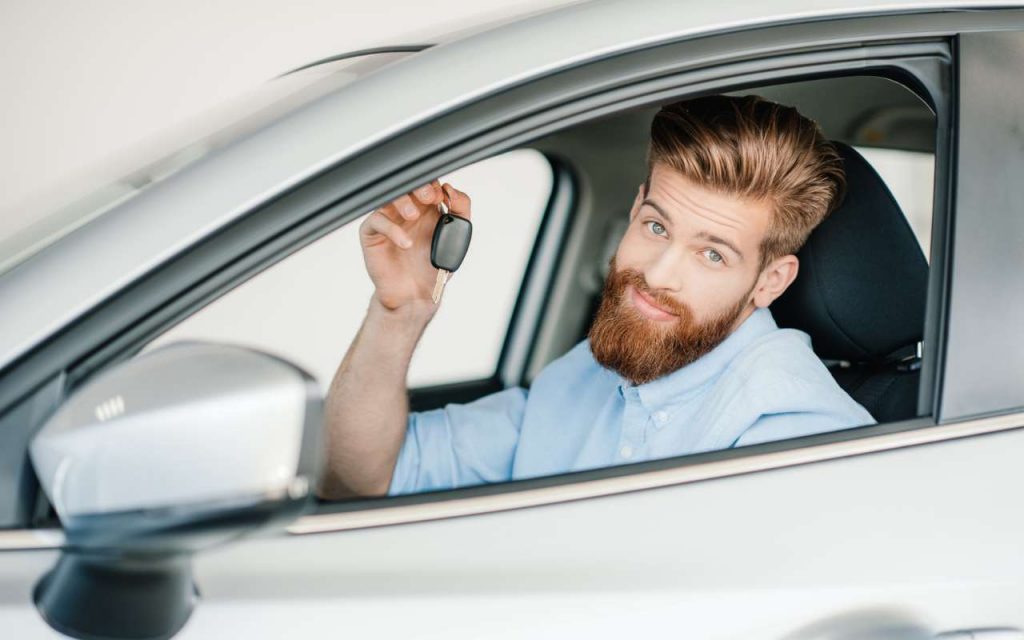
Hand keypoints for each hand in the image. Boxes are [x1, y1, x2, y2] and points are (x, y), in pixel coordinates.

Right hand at [359, 180, 471, 314]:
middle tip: (428, 198)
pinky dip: (391, 229)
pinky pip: (377, 220)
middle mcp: (405, 210)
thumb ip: (461, 211)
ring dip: (403, 202)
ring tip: (414, 216)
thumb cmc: (433, 267)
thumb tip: (451, 189)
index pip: (426, 183)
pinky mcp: (372, 234)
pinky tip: (406, 243)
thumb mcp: (456, 237)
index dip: (432, 184)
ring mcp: (388, 220)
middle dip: (418, 187)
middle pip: (406, 184)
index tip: (440, 195)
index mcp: (426, 207)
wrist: (416, 295)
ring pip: (388, 196)